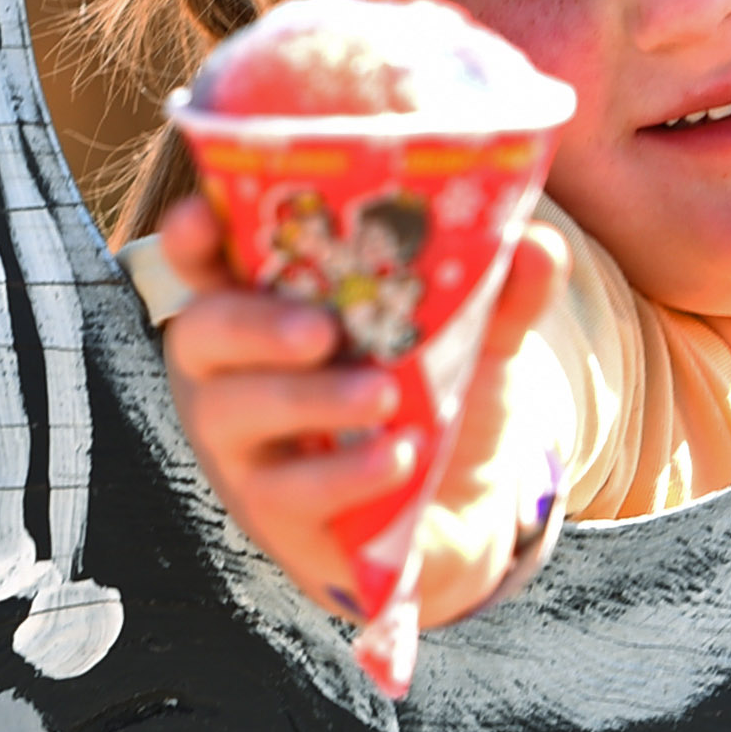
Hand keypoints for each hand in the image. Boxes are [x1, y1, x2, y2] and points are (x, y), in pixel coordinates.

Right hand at [152, 193, 569, 633]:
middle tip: (321, 329)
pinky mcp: (275, 514)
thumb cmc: (435, 402)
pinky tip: (398, 458)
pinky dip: (344, 474)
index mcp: (267, 305)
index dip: (192, 236)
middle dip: (252, 324)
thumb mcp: (473, 341)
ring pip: (232, 415)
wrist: (458, 512)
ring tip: (381, 395)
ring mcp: (246, 447)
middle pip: (201, 334)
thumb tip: (538, 244)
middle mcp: (235, 371)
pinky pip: (287, 492)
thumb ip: (500, 294)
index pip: (205, 260)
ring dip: (305, 400)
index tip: (203, 217)